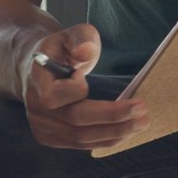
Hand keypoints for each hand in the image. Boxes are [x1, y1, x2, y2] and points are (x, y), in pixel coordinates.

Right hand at [21, 24, 147, 150]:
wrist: (39, 67)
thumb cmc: (61, 49)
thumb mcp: (71, 34)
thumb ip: (81, 38)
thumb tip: (86, 52)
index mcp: (36, 79)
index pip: (55, 96)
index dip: (76, 89)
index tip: (84, 74)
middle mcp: (34, 107)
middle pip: (75, 122)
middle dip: (112, 118)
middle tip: (142, 111)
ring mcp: (41, 126)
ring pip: (80, 138)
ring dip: (114, 133)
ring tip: (140, 123)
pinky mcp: (51, 137)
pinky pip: (80, 144)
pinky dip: (105, 139)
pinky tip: (124, 131)